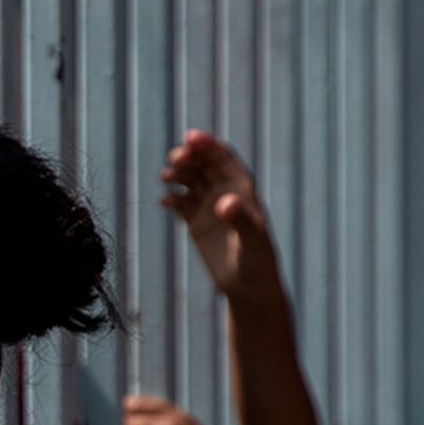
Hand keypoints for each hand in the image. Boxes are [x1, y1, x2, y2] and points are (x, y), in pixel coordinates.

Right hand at [161, 130, 281, 302]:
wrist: (249, 286)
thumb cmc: (257, 262)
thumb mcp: (252, 241)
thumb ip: (240, 219)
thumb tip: (224, 203)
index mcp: (242, 189)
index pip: (224, 157)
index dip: (208, 144)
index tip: (190, 138)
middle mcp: (225, 192)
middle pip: (203, 164)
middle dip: (189, 157)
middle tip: (174, 160)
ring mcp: (209, 206)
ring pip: (190, 180)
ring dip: (177, 174)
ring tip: (166, 177)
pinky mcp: (196, 222)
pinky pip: (180, 202)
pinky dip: (172, 198)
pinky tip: (165, 202)